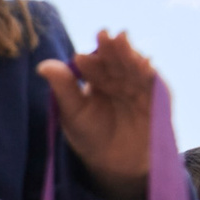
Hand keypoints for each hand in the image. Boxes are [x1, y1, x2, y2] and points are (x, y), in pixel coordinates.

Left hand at [36, 29, 154, 199]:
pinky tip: (144, 62)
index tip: (80, 57)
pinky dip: (150, 71)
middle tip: (103, 35)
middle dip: (110, 47)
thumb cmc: (91, 136)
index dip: (88, 59)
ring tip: (122, 41)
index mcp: (97, 78)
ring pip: (134, 65)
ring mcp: (139, 84)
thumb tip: (41, 66)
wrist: (116, 164)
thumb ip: (63, 88)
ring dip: (129, 53)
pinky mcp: (158, 96)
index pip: (93, 64)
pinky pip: (154, 81)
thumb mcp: (73, 113)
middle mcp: (119, 77)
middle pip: (115, 58)